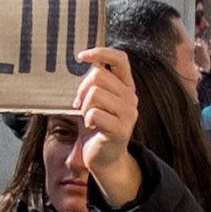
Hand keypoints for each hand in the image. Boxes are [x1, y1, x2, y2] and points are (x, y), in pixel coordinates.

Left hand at [70, 45, 139, 206]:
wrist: (106, 158)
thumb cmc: (97, 127)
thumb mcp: (97, 100)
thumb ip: (95, 82)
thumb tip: (85, 59)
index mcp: (126, 87)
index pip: (120, 59)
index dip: (100, 52)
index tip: (80, 57)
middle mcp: (131, 97)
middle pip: (99, 75)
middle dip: (82, 88)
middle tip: (79, 103)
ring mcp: (128, 113)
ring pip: (95, 93)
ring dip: (84, 106)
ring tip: (87, 116)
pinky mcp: (120, 129)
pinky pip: (94, 114)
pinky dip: (86, 119)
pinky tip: (91, 127)